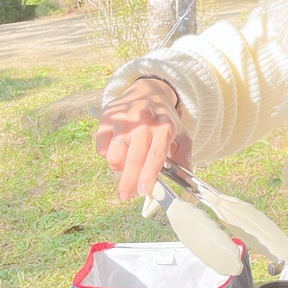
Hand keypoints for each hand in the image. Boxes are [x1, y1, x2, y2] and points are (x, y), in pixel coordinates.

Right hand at [95, 79, 192, 200]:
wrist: (148, 91)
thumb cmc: (165, 119)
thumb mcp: (182, 135)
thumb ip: (184, 158)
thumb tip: (186, 181)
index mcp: (165, 128)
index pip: (155, 155)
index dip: (148, 175)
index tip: (143, 190)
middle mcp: (143, 123)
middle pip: (133, 158)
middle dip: (128, 182)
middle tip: (126, 196)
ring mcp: (123, 120)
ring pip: (114, 155)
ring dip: (118, 168)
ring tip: (126, 166)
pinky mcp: (107, 119)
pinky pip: (101, 147)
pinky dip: (107, 155)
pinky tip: (118, 152)